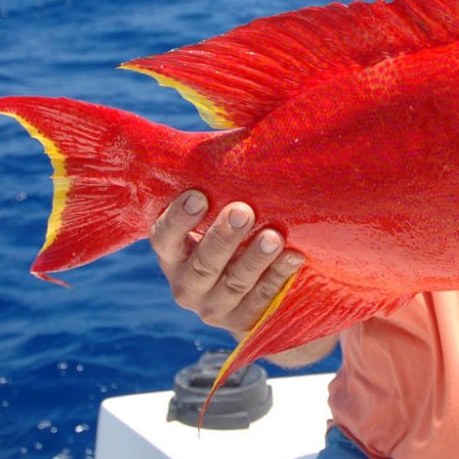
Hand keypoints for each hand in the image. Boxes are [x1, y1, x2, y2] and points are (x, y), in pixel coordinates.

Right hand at [150, 190, 302, 332]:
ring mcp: (214, 307)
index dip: (178, 219)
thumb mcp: (220, 216)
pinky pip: (261, 301)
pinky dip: (278, 277)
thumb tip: (242, 135)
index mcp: (173, 254)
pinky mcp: (243, 323)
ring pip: (234, 283)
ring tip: (273, 236)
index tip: (198, 196)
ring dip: (254, 258)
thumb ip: (222, 186)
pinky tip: (294, 257)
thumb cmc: (237, 236)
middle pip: (202, 264)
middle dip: (222, 237)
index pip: (164, 238)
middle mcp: (187, 284)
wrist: (256, 293)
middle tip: (243, 211)